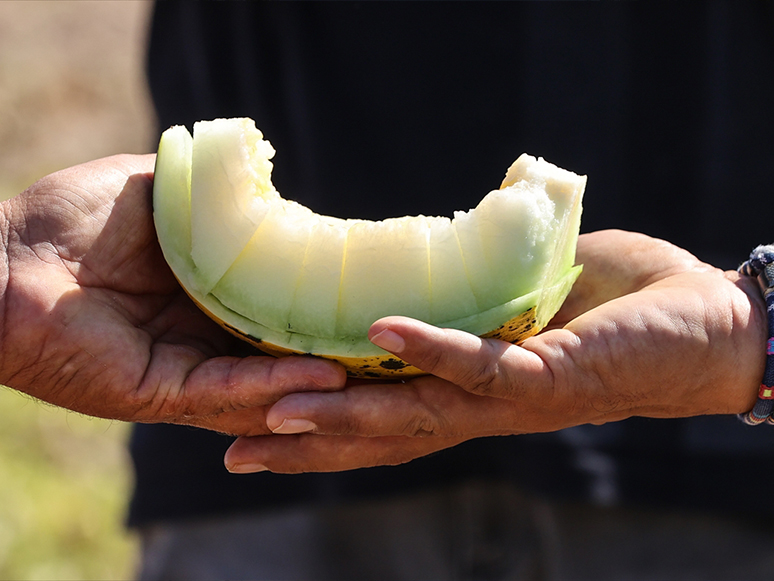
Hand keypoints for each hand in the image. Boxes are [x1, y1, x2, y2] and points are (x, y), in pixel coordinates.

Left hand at [0, 155, 345, 434]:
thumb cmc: (67, 219)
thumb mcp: (154, 189)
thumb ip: (208, 190)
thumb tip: (264, 178)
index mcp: (201, 295)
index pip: (272, 307)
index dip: (316, 304)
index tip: (366, 294)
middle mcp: (199, 338)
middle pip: (276, 353)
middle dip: (329, 353)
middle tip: (386, 345)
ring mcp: (182, 369)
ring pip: (263, 384)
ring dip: (315, 379)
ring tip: (370, 368)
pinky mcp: (159, 393)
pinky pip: (225, 391)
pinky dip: (273, 384)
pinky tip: (322, 375)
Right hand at [224, 230, 766, 471]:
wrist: (706, 325)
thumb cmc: (610, 307)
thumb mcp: (518, 299)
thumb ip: (470, 297)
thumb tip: (425, 267)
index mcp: (467, 394)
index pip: (381, 417)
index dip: (318, 430)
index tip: (252, 426)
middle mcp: (481, 411)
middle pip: (383, 437)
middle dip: (308, 448)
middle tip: (234, 452)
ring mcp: (514, 400)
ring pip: (417, 416)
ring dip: (346, 415)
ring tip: (277, 412)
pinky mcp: (552, 376)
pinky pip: (483, 366)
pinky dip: (432, 348)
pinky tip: (382, 331)